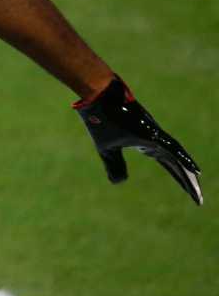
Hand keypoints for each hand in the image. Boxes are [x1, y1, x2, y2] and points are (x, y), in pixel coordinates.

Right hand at [75, 76, 201, 204]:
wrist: (97, 97)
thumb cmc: (100, 119)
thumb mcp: (106, 149)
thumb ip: (114, 165)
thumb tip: (119, 182)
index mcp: (146, 144)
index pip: (169, 164)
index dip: (180, 178)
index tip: (191, 192)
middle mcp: (155, 139)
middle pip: (176, 163)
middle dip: (187, 180)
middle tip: (198, 199)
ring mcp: (154, 134)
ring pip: (177, 157)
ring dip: (188, 175)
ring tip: (197, 191)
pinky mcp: (150, 131)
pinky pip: (171, 148)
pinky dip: (183, 159)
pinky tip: (195, 171)